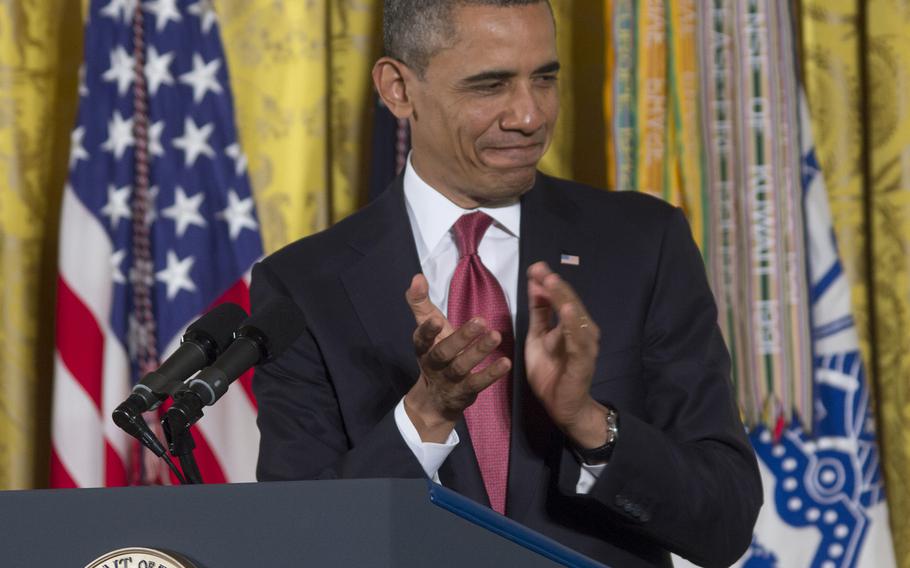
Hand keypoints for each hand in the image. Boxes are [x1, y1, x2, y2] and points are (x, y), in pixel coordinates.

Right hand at [403, 274, 511, 442]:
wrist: (435, 399)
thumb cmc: (434, 353)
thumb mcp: (426, 329)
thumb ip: (420, 303)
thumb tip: (417, 277)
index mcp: (423, 347)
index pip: (421, 338)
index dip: (427, 330)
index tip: (436, 319)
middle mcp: (434, 364)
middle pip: (444, 352)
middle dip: (461, 337)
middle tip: (481, 320)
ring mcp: (449, 380)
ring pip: (462, 367)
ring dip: (479, 351)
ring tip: (496, 336)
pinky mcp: (465, 392)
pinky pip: (478, 383)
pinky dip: (491, 374)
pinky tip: (506, 363)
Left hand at [525, 262, 608, 448]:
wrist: (562, 405)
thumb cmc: (551, 371)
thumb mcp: (538, 337)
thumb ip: (539, 312)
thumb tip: (535, 284)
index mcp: (570, 324)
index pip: (560, 298)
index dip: (548, 282)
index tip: (535, 267)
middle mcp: (581, 331)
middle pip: (569, 303)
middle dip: (555, 286)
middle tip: (542, 270)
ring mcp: (584, 345)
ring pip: (575, 318)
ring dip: (564, 299)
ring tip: (553, 282)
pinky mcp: (583, 361)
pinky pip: (578, 341)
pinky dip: (572, 325)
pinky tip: (565, 311)